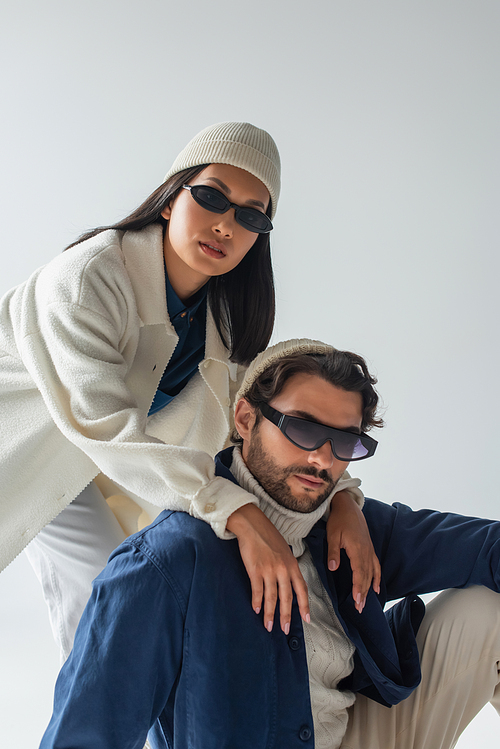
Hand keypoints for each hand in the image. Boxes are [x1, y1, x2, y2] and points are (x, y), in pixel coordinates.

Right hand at [226, 503, 309, 633]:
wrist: (253, 525)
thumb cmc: (268, 536)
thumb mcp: (284, 550)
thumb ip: (287, 566)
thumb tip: (288, 581)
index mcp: (292, 564)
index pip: (301, 589)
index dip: (304, 605)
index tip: (306, 619)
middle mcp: (283, 569)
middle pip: (286, 598)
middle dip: (286, 616)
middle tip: (284, 629)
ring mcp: (269, 570)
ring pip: (272, 597)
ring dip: (270, 614)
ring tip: (268, 626)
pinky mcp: (255, 570)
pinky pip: (257, 590)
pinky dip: (256, 602)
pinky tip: (256, 610)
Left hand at [327, 490, 380, 613]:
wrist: (348, 507)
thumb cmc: (339, 520)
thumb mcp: (333, 535)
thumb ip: (334, 552)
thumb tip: (333, 568)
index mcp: (357, 549)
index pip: (359, 573)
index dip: (358, 587)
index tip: (356, 600)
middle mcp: (366, 552)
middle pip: (366, 576)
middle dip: (363, 593)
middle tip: (359, 608)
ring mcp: (369, 551)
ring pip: (371, 573)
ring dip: (368, 588)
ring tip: (365, 603)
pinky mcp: (369, 549)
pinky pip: (376, 566)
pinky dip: (377, 578)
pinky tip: (377, 588)